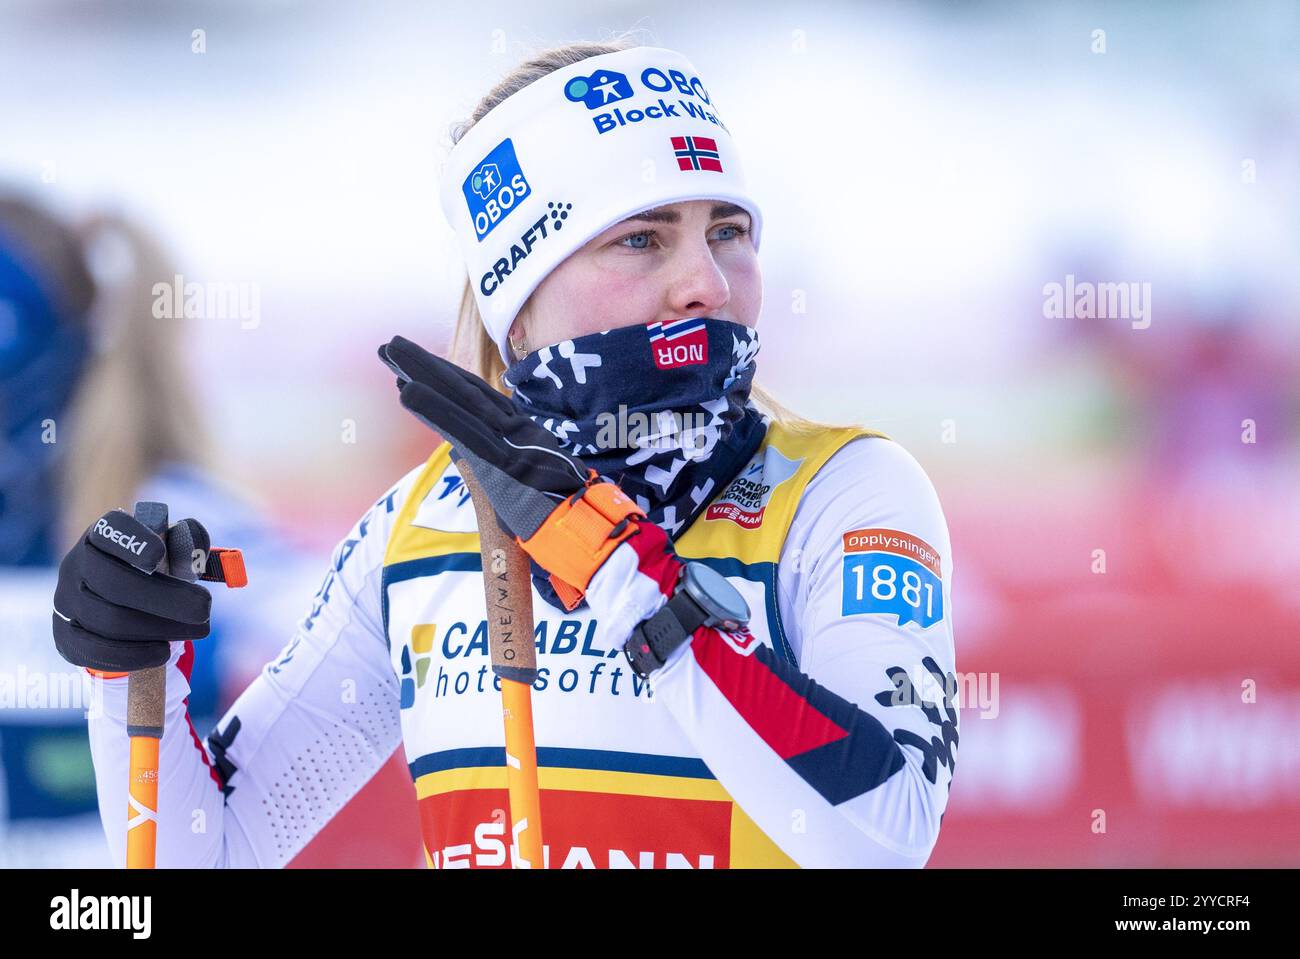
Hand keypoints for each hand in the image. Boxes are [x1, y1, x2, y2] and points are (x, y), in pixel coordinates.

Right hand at [52, 509, 212, 671]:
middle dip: (167, 599)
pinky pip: (96, 651)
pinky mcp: (66, 636)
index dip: (131, 542)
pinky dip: (134, 654)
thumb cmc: (151, 570)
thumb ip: (186, 543)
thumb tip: (194, 547)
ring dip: (161, 628)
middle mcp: (76, 565)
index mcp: (102, 535)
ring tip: (198, 629)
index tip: (158, 553)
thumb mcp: (170, 549)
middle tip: (205, 609)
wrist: (116, 603)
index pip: (110, 530)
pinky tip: (164, 651)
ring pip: (110, 620)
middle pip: (115, 584)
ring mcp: (66, 602)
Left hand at [378, 335, 655, 607]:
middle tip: (391, 344)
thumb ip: (513, 474)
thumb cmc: (569, 519)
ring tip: (389, 350)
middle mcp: (517, 431)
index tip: (415, 366)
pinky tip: (404, 390)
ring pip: (459, 400)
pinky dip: (433, 408)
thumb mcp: (536, 489)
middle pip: (464, 390)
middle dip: (426, 366)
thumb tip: (484, 466)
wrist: (595, 535)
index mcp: (523, 435)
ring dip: (422, 373)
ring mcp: (510, 443)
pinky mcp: (504, 460)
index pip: (478, 401)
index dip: (447, 379)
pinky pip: (462, 429)